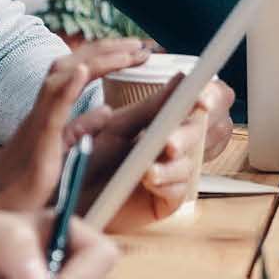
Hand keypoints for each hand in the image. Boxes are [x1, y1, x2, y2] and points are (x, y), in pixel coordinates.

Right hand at [0, 42, 148, 217]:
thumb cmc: (22, 186)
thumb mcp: (61, 151)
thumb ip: (81, 128)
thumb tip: (106, 109)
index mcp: (49, 113)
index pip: (77, 71)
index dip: (105, 56)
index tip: (136, 52)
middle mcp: (41, 111)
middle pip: (71, 64)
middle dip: (108, 49)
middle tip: (143, 45)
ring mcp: (37, 123)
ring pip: (61, 77)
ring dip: (97, 60)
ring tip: (129, 51)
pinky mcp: (36, 142)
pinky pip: (51, 109)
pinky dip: (67, 87)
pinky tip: (84, 71)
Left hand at [78, 78, 233, 223]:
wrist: (68, 195)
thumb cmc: (91, 157)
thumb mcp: (119, 126)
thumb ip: (152, 107)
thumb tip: (182, 78)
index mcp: (168, 118)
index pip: (203, 101)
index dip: (210, 96)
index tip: (201, 100)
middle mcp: (177, 142)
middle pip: (202, 132)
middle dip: (188, 135)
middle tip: (169, 143)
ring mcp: (174, 172)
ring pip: (191, 163)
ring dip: (172, 165)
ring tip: (149, 169)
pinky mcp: (168, 200)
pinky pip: (179, 190)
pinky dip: (166, 184)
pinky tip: (148, 180)